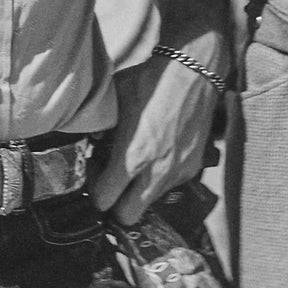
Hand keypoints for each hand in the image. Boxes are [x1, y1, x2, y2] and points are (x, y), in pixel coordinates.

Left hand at [90, 51, 220, 225]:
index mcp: (132, 155)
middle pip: (128, 216)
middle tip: (113, 181)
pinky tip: (159, 152)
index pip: (104, 200)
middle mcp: (156, 171)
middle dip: (117, 205)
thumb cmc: (151, 80)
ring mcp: (178, 171)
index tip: (96, 173)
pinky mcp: (194, 166)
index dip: (96, 190)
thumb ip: (102, 125)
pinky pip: (171, 183)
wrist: (193, 70)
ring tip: (138, 162)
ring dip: (140, 190)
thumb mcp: (116, 98)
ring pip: (151, 201)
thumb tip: (93, 141)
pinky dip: (161, 176)